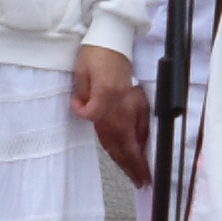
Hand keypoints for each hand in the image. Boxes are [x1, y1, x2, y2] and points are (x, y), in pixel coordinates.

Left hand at [73, 42, 151, 180]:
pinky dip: (142, 140)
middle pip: (126, 139)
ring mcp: (133, 103)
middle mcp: (122, 103)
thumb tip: (83, 109)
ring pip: (135, 135)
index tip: (77, 106)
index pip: (94, 116)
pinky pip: (142, 124)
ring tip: (144, 175)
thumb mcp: (81, 71)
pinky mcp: (139, 100)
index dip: (84, 114)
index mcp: (106, 94)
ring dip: (139, 156)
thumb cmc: (95, 54)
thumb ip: (83, 95)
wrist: (113, 38)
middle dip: (133, 164)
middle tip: (141, 182)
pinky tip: (143, 150)